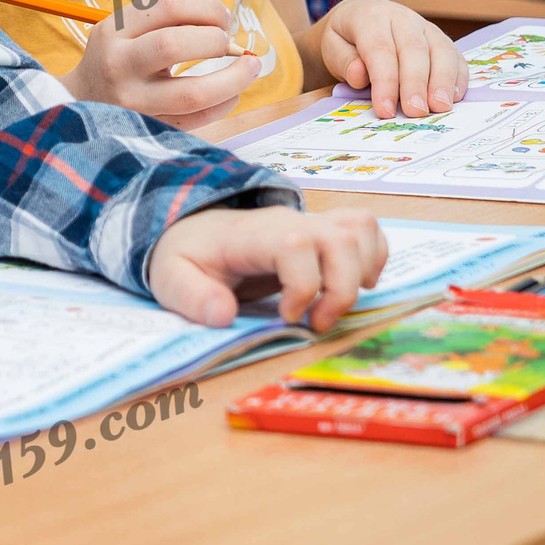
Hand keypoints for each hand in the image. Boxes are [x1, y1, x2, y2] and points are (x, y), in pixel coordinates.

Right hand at [64, 0, 259, 129]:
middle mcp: (119, 65)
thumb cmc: (116, 56)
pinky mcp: (149, 128)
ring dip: (232, 78)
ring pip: (191, 93)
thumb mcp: (129, 24)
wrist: (82, 102)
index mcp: (114, 30)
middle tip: (226, 39)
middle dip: (214, 38)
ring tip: (250, 66)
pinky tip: (232, 92)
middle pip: (174, 45)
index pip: (167, 5)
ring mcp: (132, 102)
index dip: (206, 6)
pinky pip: (196, 120)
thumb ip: (166, 1)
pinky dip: (224, 104)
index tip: (221, 16)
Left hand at [148, 206, 384, 331]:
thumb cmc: (187, 255)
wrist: (191, 229)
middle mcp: (288, 221)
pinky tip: (353, 284)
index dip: (303, 285)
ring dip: (361, 274)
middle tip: (316, 323)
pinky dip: (373, 257)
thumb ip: (192, 297)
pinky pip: (365, 228)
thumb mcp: (171, 279)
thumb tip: (223, 315)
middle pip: (341, 237)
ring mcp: (308, 222)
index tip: (286, 317)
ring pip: (360, 229)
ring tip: (333, 305)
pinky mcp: (321, 230)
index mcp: (252, 234)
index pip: (296, 243)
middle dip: (342, 290)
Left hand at [314, 0, 465, 116]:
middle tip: (415, 112)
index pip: (380, 50)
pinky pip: (455, 56)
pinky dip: (458, 77)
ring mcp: (426, 28)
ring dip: (443, 81)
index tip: (385, 110)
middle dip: (415, 83)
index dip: (384, 81)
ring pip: (440, 50)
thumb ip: (344, 61)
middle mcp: (403, 18)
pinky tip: (455, 98)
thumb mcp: (333, 46)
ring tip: (440, 107)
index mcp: (371, 17)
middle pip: (414, 50)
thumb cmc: (347, 39)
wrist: (362, 17)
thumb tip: (359, 75)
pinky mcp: (441, 40)